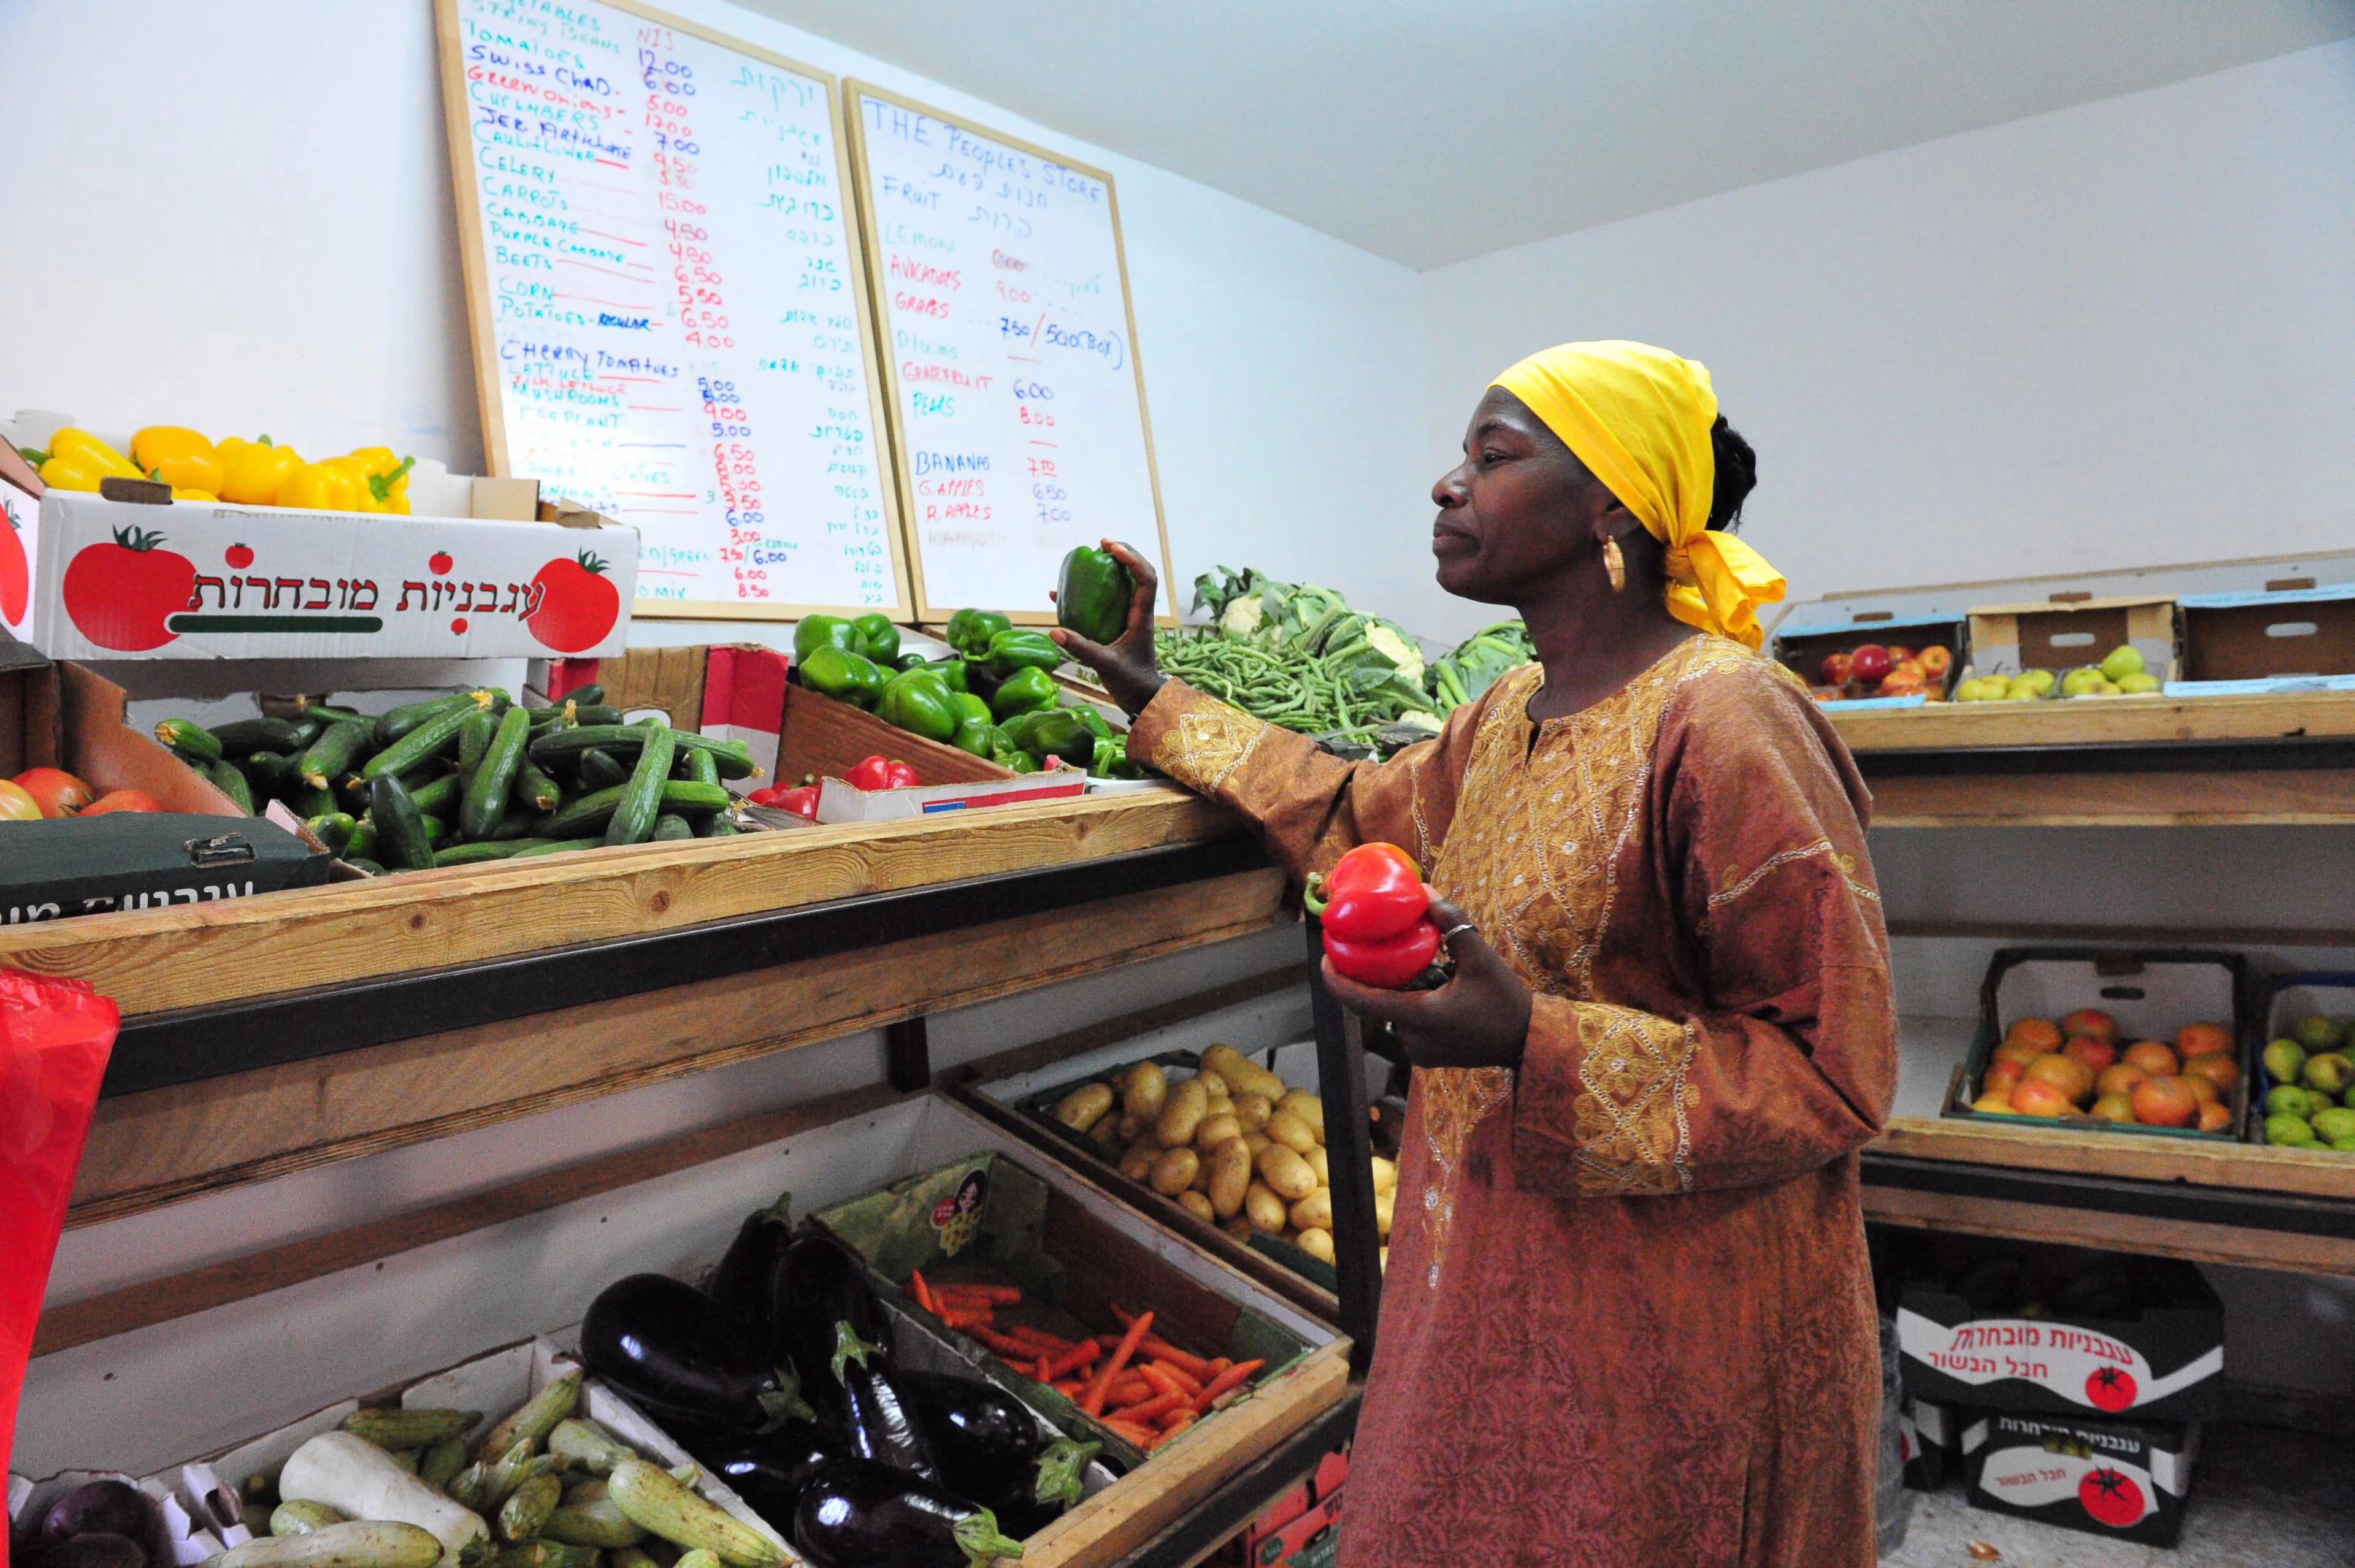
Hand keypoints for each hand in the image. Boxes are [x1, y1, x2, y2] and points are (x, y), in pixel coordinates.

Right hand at [1048, 538, 1164, 715]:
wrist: (1142, 698)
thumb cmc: (1131, 682)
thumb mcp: (1106, 665)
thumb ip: (1082, 648)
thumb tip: (1055, 631)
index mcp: (1142, 617)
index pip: (1146, 578)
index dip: (1132, 558)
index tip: (1111, 548)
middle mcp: (1138, 612)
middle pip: (1139, 573)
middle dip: (1123, 554)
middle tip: (1101, 544)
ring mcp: (1129, 618)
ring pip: (1124, 584)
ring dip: (1110, 568)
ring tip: (1089, 556)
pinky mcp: (1118, 626)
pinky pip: (1105, 602)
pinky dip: (1088, 594)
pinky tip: (1060, 594)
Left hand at [1320, 895, 1532, 1070]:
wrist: (1529, 1041)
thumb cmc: (1506, 1001)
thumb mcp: (1481, 957)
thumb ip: (1452, 923)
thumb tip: (1424, 890)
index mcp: (1420, 1017)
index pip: (1363, 1002)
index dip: (1337, 982)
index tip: (1322, 959)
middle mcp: (1413, 1040)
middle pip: (1377, 1005)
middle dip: (1370, 977)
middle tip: (1364, 947)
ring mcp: (1419, 1052)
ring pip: (1393, 1013)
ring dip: (1397, 990)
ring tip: (1413, 963)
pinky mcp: (1427, 1056)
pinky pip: (1407, 1024)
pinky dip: (1409, 1003)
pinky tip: (1428, 984)